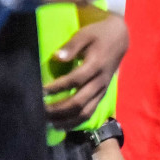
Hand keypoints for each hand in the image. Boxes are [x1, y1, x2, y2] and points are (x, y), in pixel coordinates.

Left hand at [44, 14, 127, 128]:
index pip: (75, 80)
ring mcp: (102, 90)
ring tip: (48, 122)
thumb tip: (57, 57)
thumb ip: (72, 46)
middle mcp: (100, 81)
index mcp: (96, 65)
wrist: (120, 39)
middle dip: (57, 108)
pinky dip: (75, 122)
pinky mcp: (101, 95)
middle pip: (78, 101)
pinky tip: (60, 125)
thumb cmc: (99, 35)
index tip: (40, 91)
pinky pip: (89, 113)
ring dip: (65, 120)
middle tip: (39, 109)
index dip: (57, 87)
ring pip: (84, 112)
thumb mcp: (86, 34)